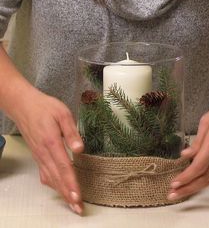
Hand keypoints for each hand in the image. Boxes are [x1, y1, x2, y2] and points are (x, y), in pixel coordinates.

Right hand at [11, 89, 83, 214]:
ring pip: (50, 178)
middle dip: (68, 194)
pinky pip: (44, 173)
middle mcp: (44, 153)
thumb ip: (71, 132)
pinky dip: (52, 183)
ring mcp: (39, 155)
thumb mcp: (62, 114)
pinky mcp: (37, 154)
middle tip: (78, 209)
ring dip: (61, 192)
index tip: (77, 197)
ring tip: (71, 203)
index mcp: (51, 142)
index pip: (64, 167)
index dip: (71, 183)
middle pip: (57, 177)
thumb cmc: (45, 108)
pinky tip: (58, 188)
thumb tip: (80, 149)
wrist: (24, 105)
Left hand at [168, 99, 208, 200]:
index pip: (198, 166)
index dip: (186, 177)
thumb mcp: (207, 121)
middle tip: (172, 195)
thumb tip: (184, 154)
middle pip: (204, 178)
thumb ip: (197, 140)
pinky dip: (206, 183)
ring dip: (194, 188)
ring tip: (181, 193)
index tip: (174, 184)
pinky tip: (197, 186)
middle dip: (187, 188)